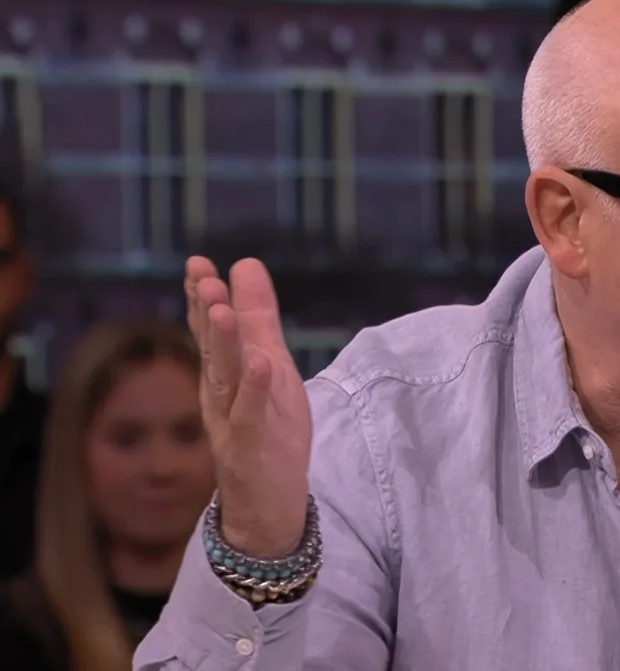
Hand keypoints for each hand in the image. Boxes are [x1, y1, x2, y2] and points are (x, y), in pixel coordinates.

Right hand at [186, 256, 311, 557]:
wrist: (270, 504)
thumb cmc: (270, 430)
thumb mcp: (271, 366)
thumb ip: (258, 319)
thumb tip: (245, 265)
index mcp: (225, 374)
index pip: (211, 331)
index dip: (204, 298)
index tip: (199, 263)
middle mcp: (221, 395)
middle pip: (211, 350)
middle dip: (206, 312)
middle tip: (202, 276)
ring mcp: (231, 423)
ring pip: (225, 379)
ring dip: (223, 344)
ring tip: (222, 309)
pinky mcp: (250, 448)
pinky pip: (250, 417)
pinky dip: (255, 391)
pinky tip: (261, 364)